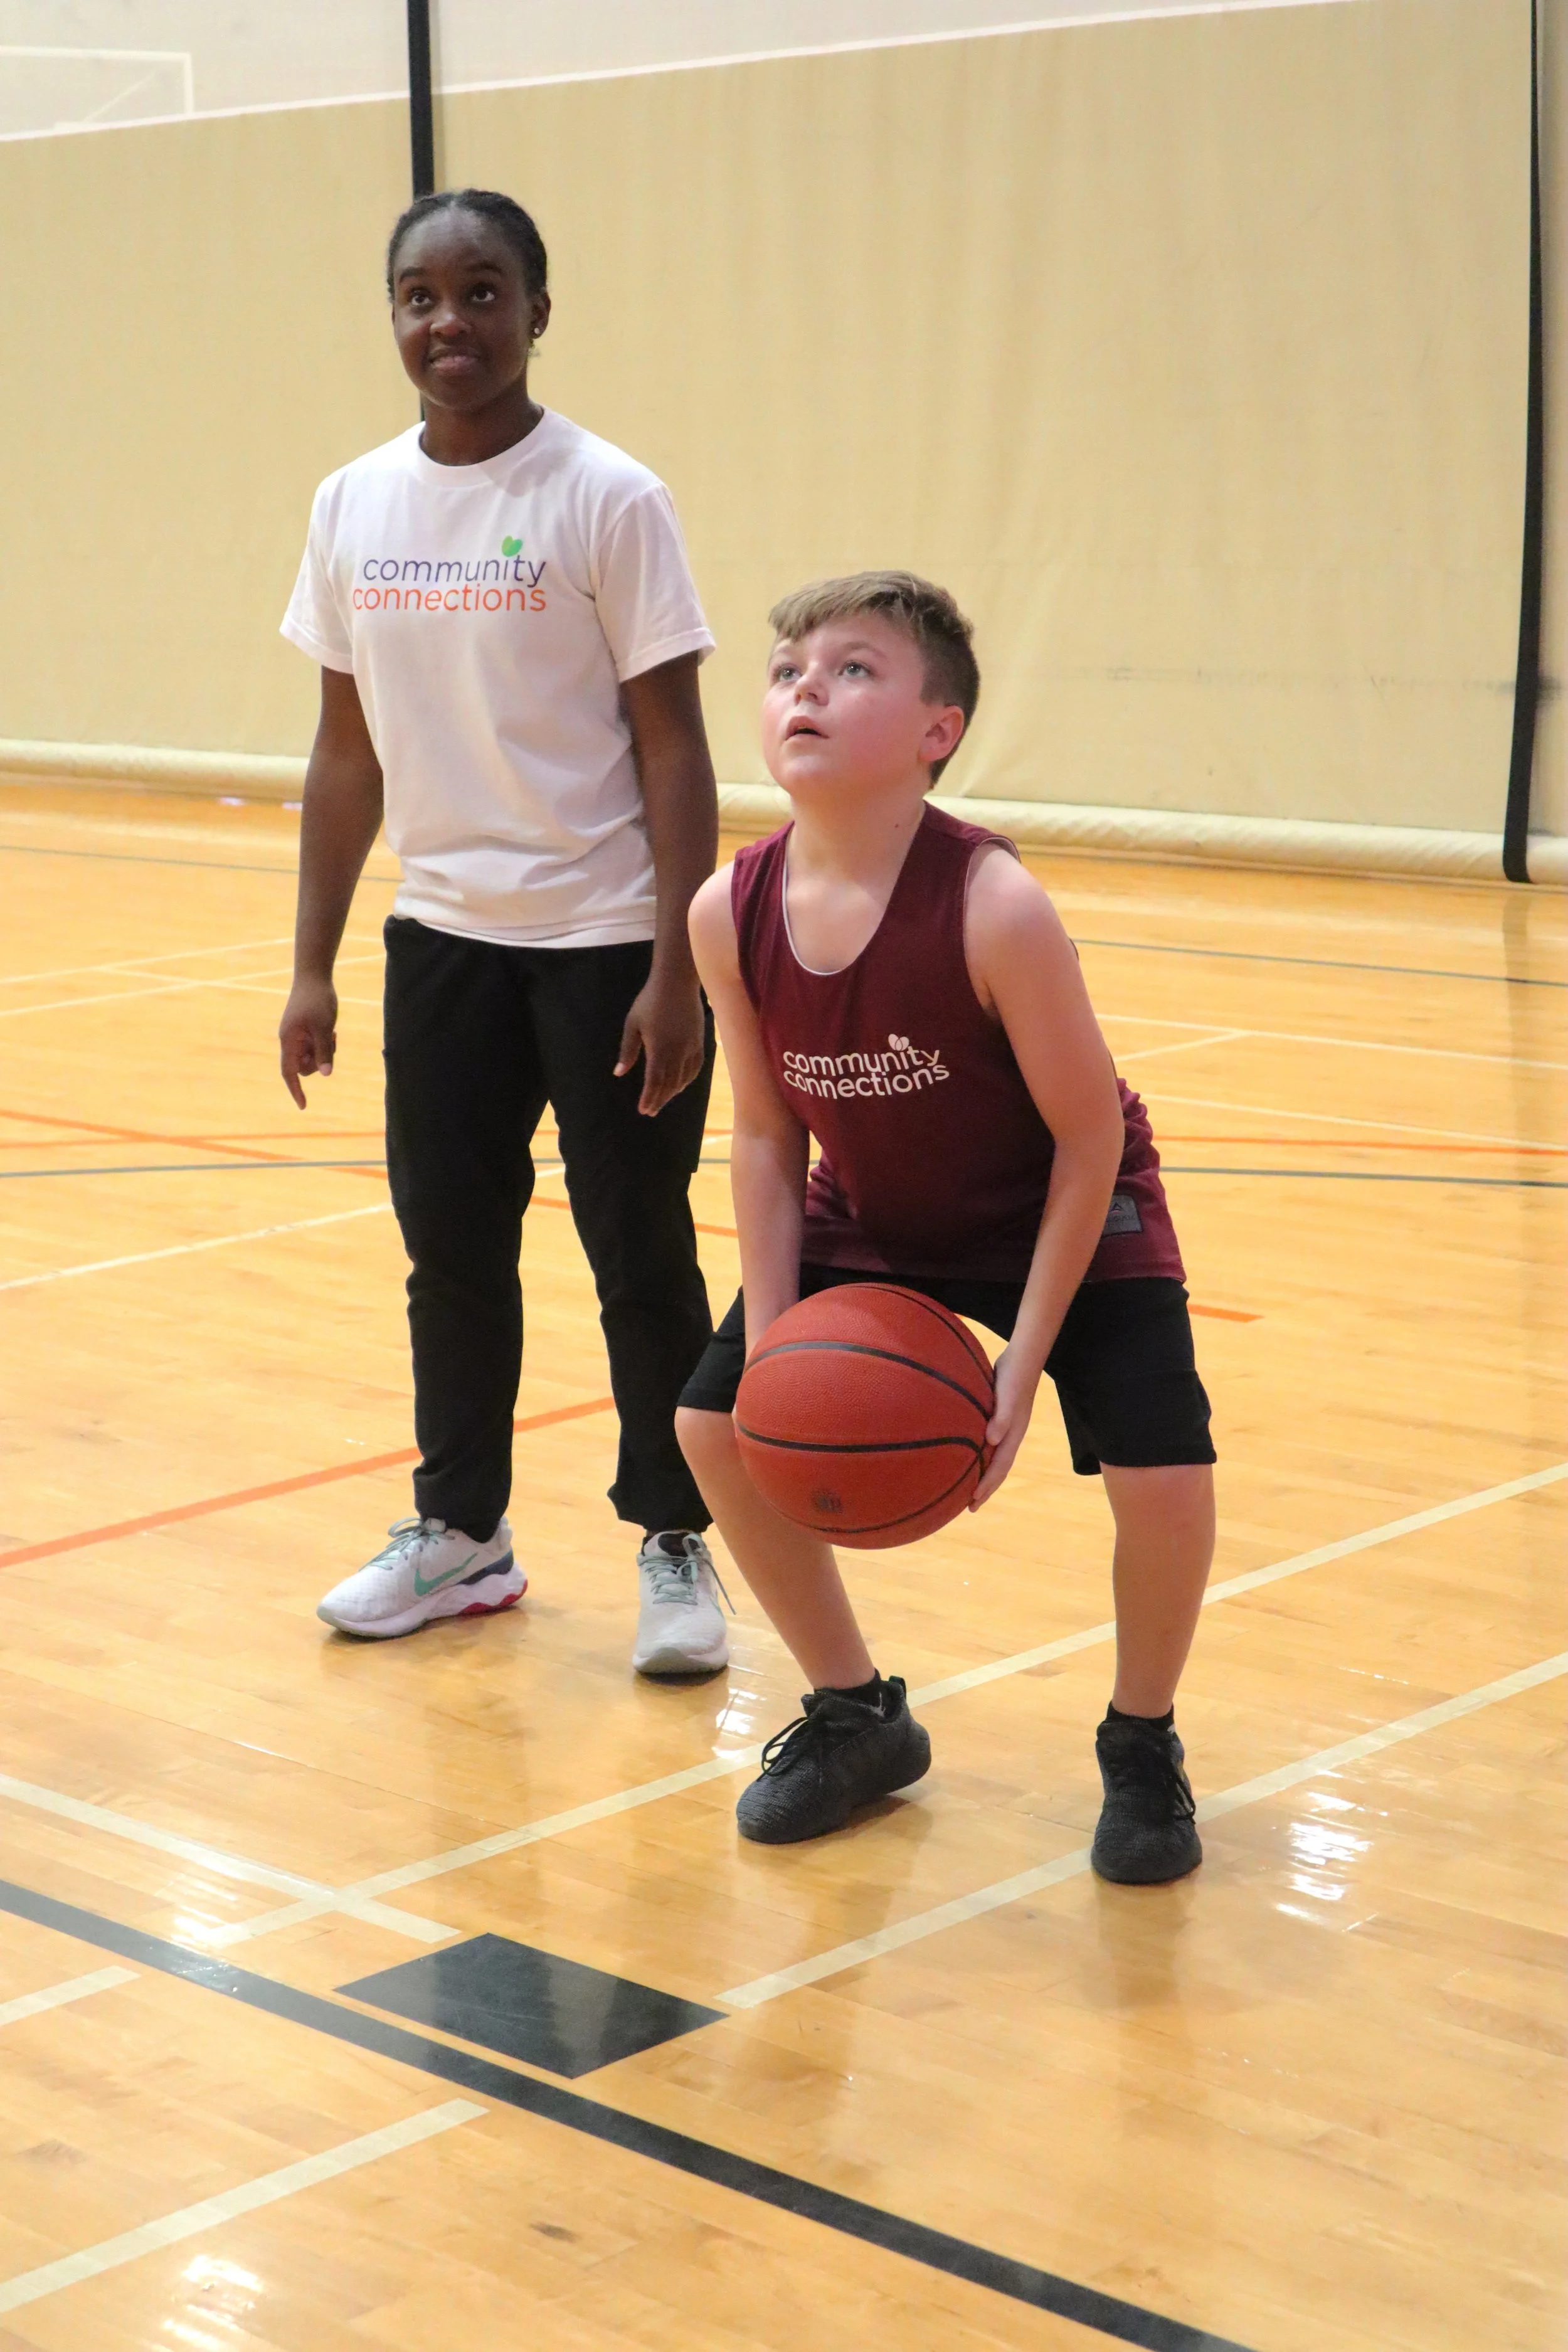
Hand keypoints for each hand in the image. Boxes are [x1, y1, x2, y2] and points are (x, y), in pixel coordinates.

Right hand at [279, 972, 337, 1107]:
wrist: (314, 975)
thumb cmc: (318, 1000)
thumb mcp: (324, 1028)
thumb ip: (324, 1051)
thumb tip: (326, 1074)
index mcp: (288, 1040)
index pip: (288, 1072)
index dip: (295, 1089)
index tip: (303, 1106)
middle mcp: (289, 1040)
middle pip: (304, 1066)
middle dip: (319, 1062)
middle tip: (331, 1042)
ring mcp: (297, 1034)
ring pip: (312, 1056)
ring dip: (324, 1051)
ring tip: (332, 1033)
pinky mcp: (304, 1029)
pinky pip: (315, 1045)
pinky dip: (325, 1043)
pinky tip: (332, 1030)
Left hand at [615, 970, 706, 1115]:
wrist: (677, 982)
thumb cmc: (650, 1001)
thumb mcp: (632, 1024)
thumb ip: (628, 1051)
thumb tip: (619, 1073)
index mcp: (659, 1048)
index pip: (654, 1081)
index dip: (649, 1098)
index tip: (643, 1110)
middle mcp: (677, 1052)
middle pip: (669, 1084)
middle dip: (659, 1099)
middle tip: (651, 1111)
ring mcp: (691, 1048)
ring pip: (683, 1078)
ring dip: (672, 1092)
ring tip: (663, 1100)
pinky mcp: (700, 1042)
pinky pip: (696, 1068)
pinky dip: (688, 1080)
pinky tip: (681, 1085)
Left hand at [970, 1344, 1040, 1507]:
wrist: (1023, 1356)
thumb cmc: (1014, 1375)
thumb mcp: (1007, 1395)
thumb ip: (1001, 1417)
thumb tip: (991, 1440)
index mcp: (1014, 1434)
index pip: (999, 1467)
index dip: (986, 1486)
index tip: (972, 1502)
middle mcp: (1011, 1435)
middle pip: (998, 1468)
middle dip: (985, 1488)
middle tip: (969, 1507)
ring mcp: (1006, 1427)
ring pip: (994, 1457)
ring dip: (982, 1474)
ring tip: (968, 1487)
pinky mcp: (999, 1417)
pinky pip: (989, 1444)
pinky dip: (980, 1455)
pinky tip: (968, 1454)